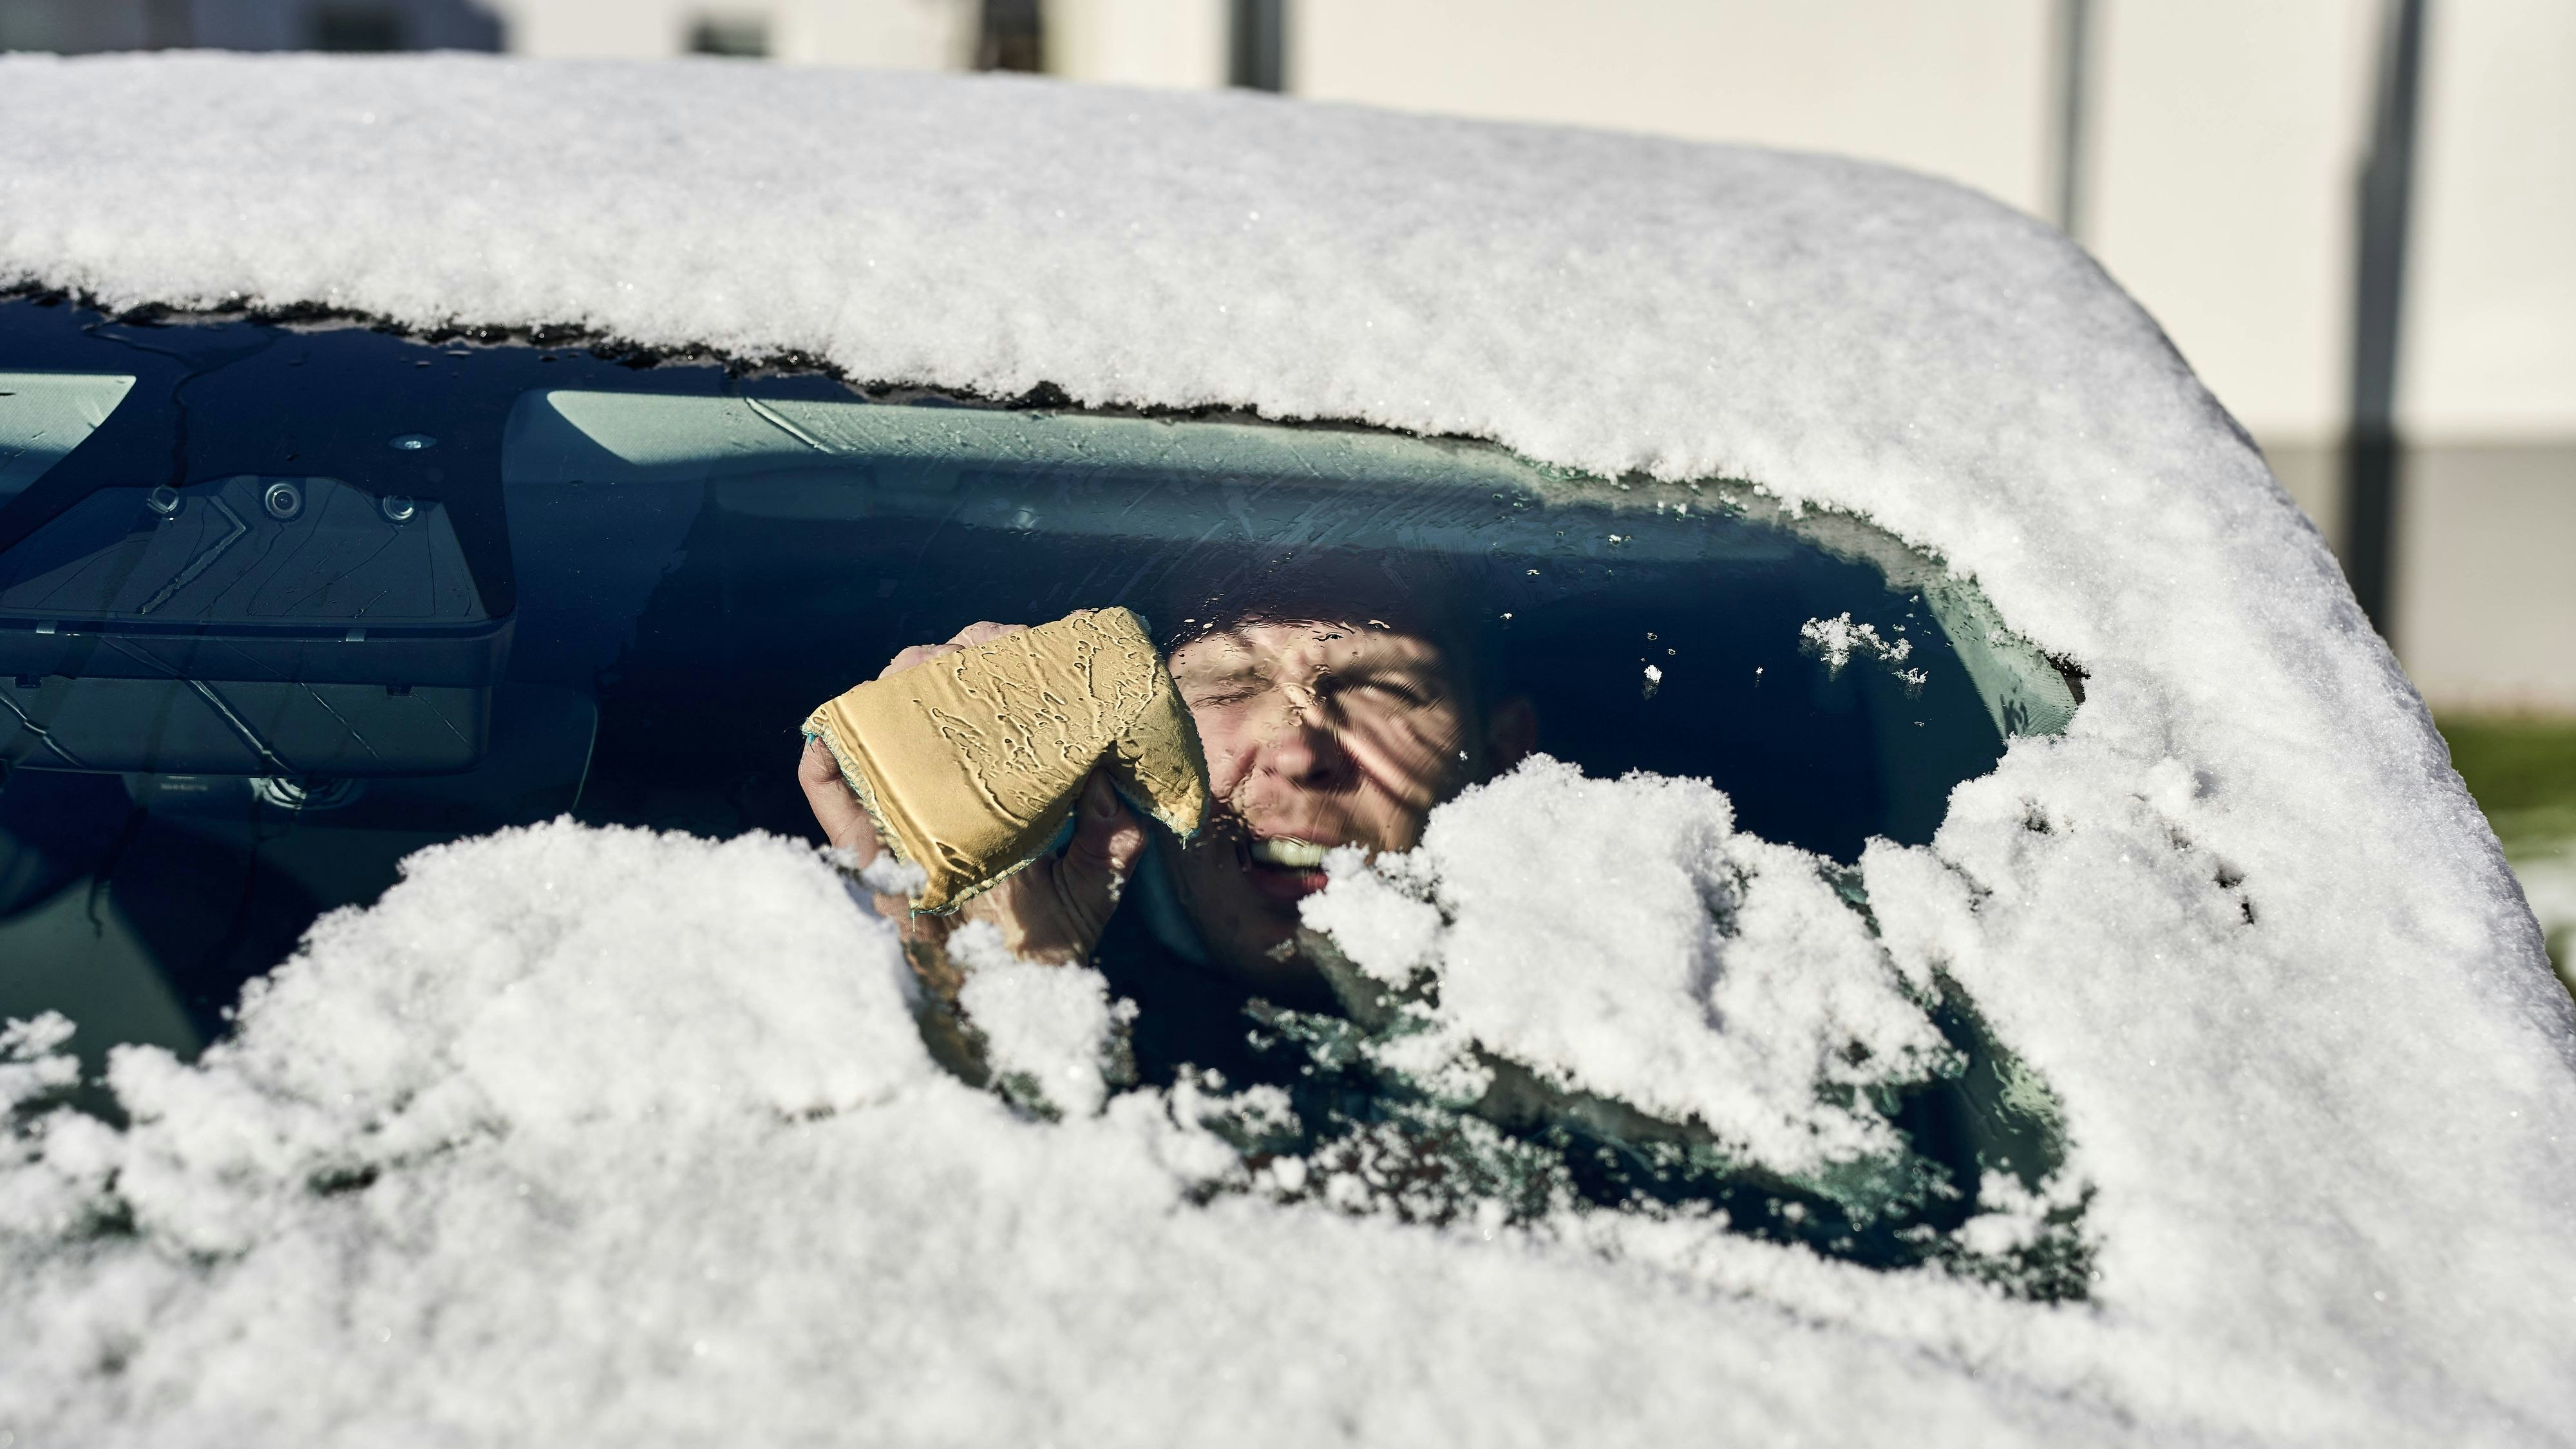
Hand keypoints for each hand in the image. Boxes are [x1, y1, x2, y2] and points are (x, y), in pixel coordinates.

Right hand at [798, 621, 1148, 979]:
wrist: (1004, 1008)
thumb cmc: (1049, 947)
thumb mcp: (1096, 883)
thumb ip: (1110, 834)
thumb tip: (1106, 777)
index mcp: (1000, 783)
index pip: (997, 701)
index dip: (1010, 661)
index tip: (1034, 645)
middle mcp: (948, 786)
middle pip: (936, 696)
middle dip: (952, 659)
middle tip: (978, 650)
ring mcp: (901, 810)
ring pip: (881, 725)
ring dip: (895, 687)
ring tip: (919, 671)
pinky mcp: (863, 848)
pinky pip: (829, 790)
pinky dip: (827, 756)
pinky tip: (840, 732)